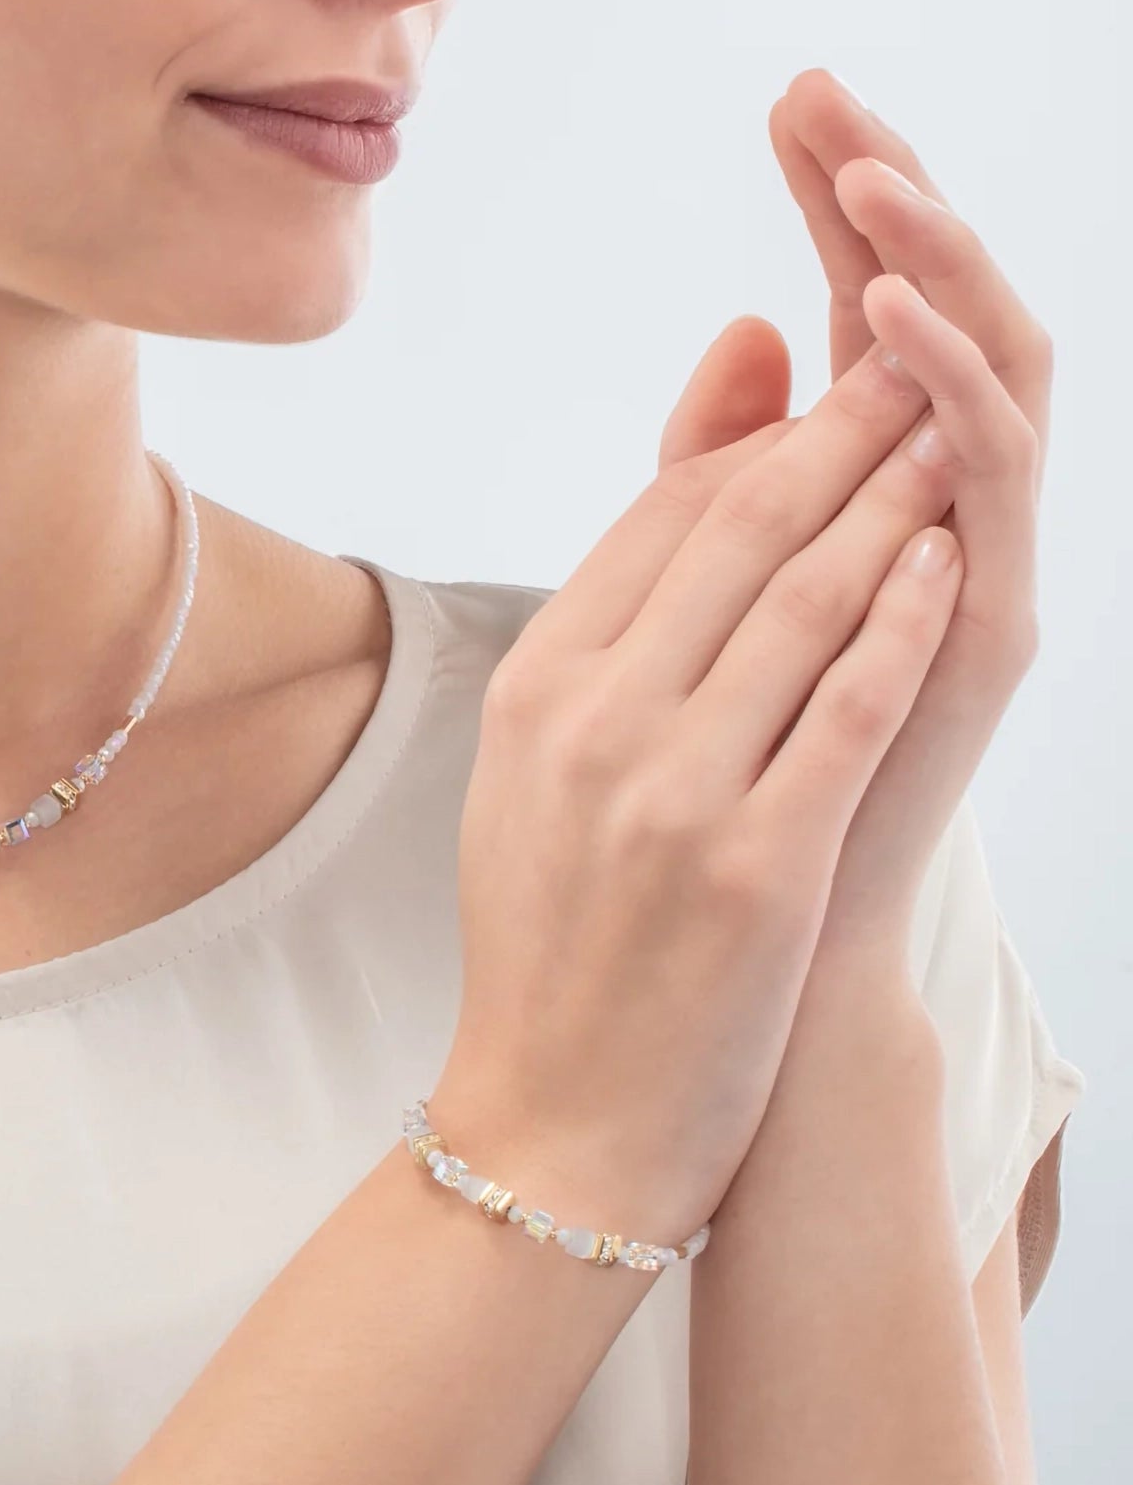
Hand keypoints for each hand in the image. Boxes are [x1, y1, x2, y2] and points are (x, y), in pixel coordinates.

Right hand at [434, 338, 961, 1244]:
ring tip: (953, 441)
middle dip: (842, 432)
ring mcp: (669, 794)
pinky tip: (951, 568)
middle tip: (918, 364)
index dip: (762, 439)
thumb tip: (641, 525)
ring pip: (802, 601)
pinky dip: (904, 625)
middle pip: (737, 533)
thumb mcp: (540, 772)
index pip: (660, 521)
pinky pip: (846, 708)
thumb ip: (607, 630)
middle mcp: (590, 725)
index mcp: (532, 693)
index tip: (837, 391)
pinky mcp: (754, 866)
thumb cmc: (557, 938)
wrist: (557, 1120)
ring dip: (891, 503)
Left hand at [656, 70, 1051, 966]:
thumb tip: (739, 332)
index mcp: (869, 486)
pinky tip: (874, 319)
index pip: (866, 306)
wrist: (764, 939)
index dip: (834, 201)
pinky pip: (986, 477)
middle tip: (830, 95)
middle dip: (889, 196)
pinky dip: (939, 387)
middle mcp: (939, 506)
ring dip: (926, 264)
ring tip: (865, 176)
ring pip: (984, 371)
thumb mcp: (706, 584)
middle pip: (937, 311)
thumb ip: (718, 464)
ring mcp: (977, 558)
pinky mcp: (995, 622)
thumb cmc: (728, 767)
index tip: (787, 100)